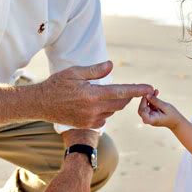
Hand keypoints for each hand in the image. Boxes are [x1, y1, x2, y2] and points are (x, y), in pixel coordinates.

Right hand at [38, 60, 153, 128]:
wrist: (41, 104)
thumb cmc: (57, 84)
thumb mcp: (75, 72)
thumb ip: (95, 70)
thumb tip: (111, 66)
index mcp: (93, 94)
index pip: (121, 91)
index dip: (138, 90)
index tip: (150, 88)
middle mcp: (94, 109)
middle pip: (120, 103)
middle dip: (127, 95)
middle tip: (129, 88)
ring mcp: (90, 120)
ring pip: (112, 111)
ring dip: (114, 102)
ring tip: (105, 93)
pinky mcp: (87, 125)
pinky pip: (103, 118)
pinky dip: (105, 110)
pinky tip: (96, 104)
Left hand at [138, 90, 186, 129]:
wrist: (176, 121)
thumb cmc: (172, 116)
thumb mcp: (166, 107)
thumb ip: (156, 101)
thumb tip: (147, 95)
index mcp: (153, 120)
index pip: (144, 117)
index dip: (143, 109)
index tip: (148, 104)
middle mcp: (149, 118)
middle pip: (142, 109)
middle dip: (145, 100)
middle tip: (150, 92)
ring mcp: (149, 115)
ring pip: (144, 105)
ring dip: (149, 97)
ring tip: (155, 91)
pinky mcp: (151, 111)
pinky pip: (149, 104)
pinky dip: (152, 98)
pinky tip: (156, 92)